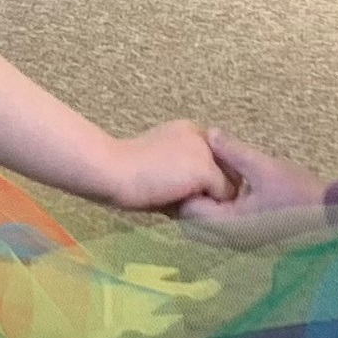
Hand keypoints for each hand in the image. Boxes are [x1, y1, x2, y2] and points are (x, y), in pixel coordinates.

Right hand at [93, 121, 233, 212]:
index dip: (203, 180)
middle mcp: (200, 135)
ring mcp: (205, 151)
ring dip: (211, 198)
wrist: (111, 171)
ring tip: (182, 203)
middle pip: (224, 169)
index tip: (181, 190)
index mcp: (187, 131)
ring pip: (227, 183)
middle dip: (212, 188)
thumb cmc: (123, 173)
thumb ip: (177, 171)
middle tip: (185, 200)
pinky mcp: (205, 170)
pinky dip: (209, 206)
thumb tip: (193, 194)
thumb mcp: (156, 164)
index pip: (213, 158)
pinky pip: (222, 195)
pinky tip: (183, 205)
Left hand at [176, 129, 329, 242]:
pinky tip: (229, 191)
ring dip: (205, 205)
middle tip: (197, 173)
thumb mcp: (265, 167)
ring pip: (207, 227)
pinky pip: (221, 228)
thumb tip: (209, 134)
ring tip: (212, 180)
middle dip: (192, 198)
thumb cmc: (299, 193)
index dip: (186, 188)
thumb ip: (235, 152)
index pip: (190, 211)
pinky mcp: (250, 239)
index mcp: (231, 225)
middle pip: (193, 223)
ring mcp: (241, 242)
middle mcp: (231, 239)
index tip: (189, 165)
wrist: (331, 215)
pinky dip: (217, 211)